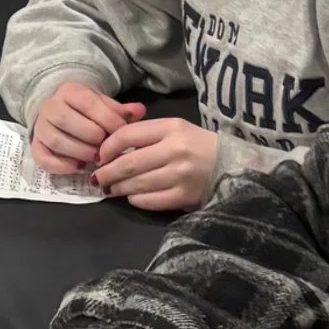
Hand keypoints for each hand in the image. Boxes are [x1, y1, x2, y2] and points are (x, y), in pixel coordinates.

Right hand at [31, 80, 141, 176]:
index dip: (108, 120)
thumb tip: (140, 111)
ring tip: (97, 158)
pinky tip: (80, 167)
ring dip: (80, 152)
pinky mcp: (35, 145)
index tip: (122, 133)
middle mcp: (50, 106)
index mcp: (69, 91)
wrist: (62, 110)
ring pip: (56, 141)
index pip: (87, 103)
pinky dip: (61, 166)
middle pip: (67, 121)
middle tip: (108, 148)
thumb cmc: (87, 109)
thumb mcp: (103, 104)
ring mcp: (40, 127)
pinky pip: (42, 158)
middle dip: (93, 137)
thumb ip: (120, 110)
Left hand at [94, 118, 218, 212]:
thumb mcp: (174, 130)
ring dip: (118, 188)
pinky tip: (132, 196)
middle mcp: (175, 150)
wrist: (231, 164)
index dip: (107, 147)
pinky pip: (150, 201)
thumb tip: (109, 150)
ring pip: (136, 184)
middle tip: (97, 178)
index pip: (127, 135)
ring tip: (111, 188)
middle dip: (106, 173)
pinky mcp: (184, 196)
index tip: (99, 156)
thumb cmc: (196, 145)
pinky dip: (135, 199)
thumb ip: (145, 135)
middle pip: (128, 163)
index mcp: (171, 128)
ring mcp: (180, 175)